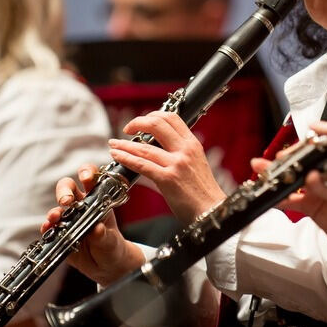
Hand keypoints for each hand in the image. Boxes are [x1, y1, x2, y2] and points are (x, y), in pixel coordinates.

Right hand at [41, 164, 144, 285]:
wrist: (106, 266)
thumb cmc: (112, 246)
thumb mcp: (112, 242)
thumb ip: (104, 236)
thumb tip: (97, 229)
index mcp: (98, 200)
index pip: (91, 178)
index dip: (87, 172)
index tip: (86, 177)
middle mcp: (81, 205)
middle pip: (68, 187)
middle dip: (65, 190)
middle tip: (67, 201)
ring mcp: (68, 218)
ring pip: (56, 206)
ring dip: (54, 210)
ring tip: (55, 217)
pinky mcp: (59, 233)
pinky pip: (49, 227)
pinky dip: (47, 227)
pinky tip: (48, 229)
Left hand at [109, 111, 226, 222]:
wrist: (213, 211)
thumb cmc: (203, 192)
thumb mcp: (195, 164)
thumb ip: (180, 153)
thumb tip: (159, 148)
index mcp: (192, 144)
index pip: (171, 117)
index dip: (152, 115)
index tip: (142, 123)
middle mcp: (185, 150)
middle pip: (156, 124)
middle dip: (137, 123)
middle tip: (127, 129)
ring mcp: (177, 164)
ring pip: (144, 147)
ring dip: (124, 144)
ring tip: (113, 144)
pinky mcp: (168, 179)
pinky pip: (142, 165)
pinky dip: (126, 158)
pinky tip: (117, 156)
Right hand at [253, 149, 326, 262]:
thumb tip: (309, 177)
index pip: (321, 148)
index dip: (306, 146)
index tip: (293, 150)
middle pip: (304, 162)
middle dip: (286, 161)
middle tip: (272, 161)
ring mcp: (317, 187)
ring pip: (294, 179)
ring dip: (279, 177)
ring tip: (262, 173)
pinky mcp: (310, 203)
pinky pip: (292, 199)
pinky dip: (281, 198)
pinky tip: (270, 196)